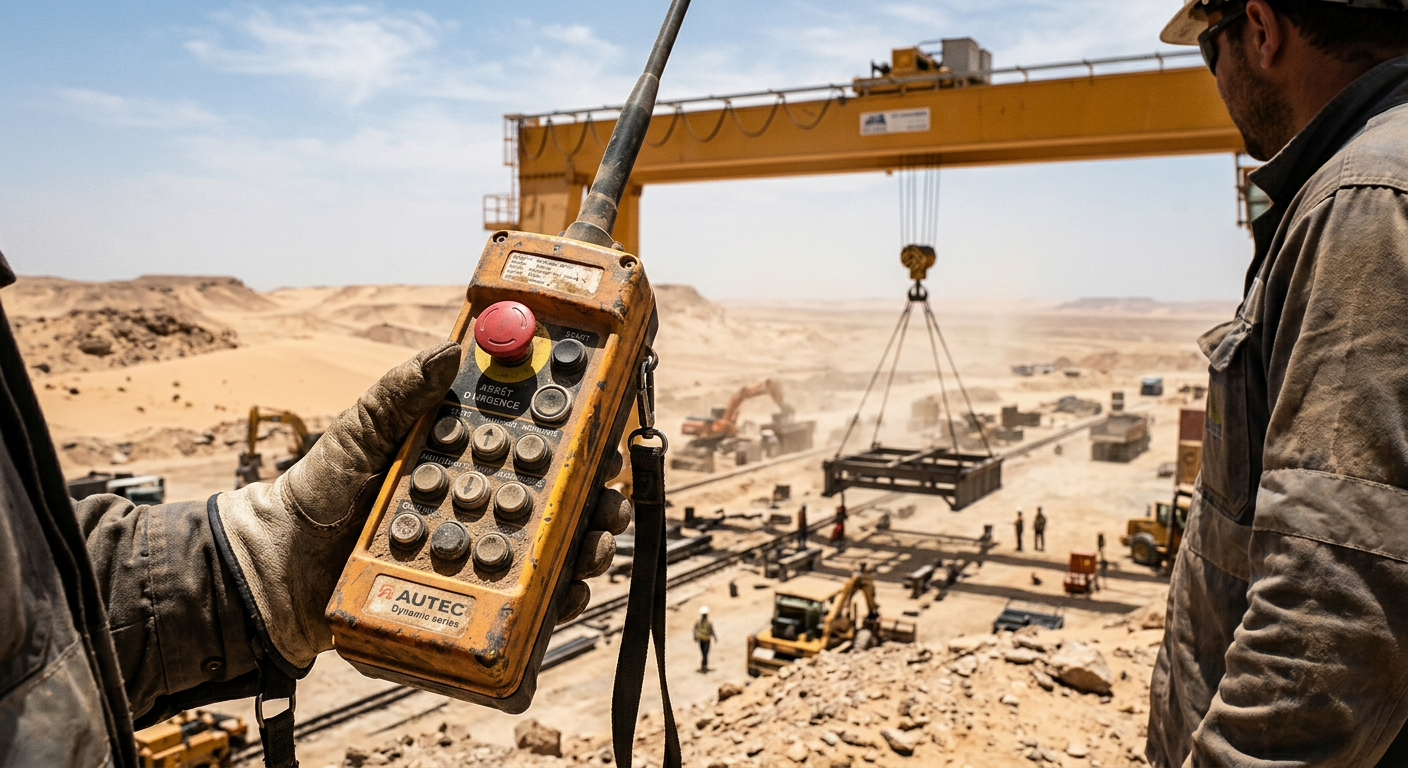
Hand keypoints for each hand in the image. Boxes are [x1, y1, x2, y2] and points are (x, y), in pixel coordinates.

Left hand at [212, 341, 624, 667]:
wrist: (279, 569)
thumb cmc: (320, 494)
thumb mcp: (360, 432)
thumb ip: (401, 391)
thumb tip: (450, 348)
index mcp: (467, 460)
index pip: (538, 444)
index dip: (579, 438)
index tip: (604, 433)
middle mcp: (485, 507)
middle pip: (562, 500)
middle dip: (599, 497)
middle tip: (608, 498)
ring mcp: (482, 556)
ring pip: (555, 551)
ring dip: (589, 546)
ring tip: (593, 546)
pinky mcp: (473, 602)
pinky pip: (526, 603)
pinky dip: (556, 599)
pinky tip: (568, 592)